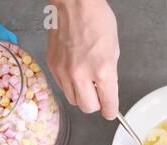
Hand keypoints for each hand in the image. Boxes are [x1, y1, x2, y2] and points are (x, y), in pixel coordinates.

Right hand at [47, 0, 119, 119]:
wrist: (74, 4)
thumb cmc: (98, 21)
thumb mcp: (114, 51)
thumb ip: (110, 75)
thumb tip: (106, 91)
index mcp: (103, 72)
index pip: (108, 105)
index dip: (112, 111)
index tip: (112, 112)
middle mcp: (81, 75)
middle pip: (88, 108)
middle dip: (96, 104)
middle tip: (99, 95)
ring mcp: (64, 71)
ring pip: (73, 101)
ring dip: (82, 96)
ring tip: (86, 82)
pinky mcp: (52, 66)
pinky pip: (62, 87)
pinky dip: (70, 85)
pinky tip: (75, 73)